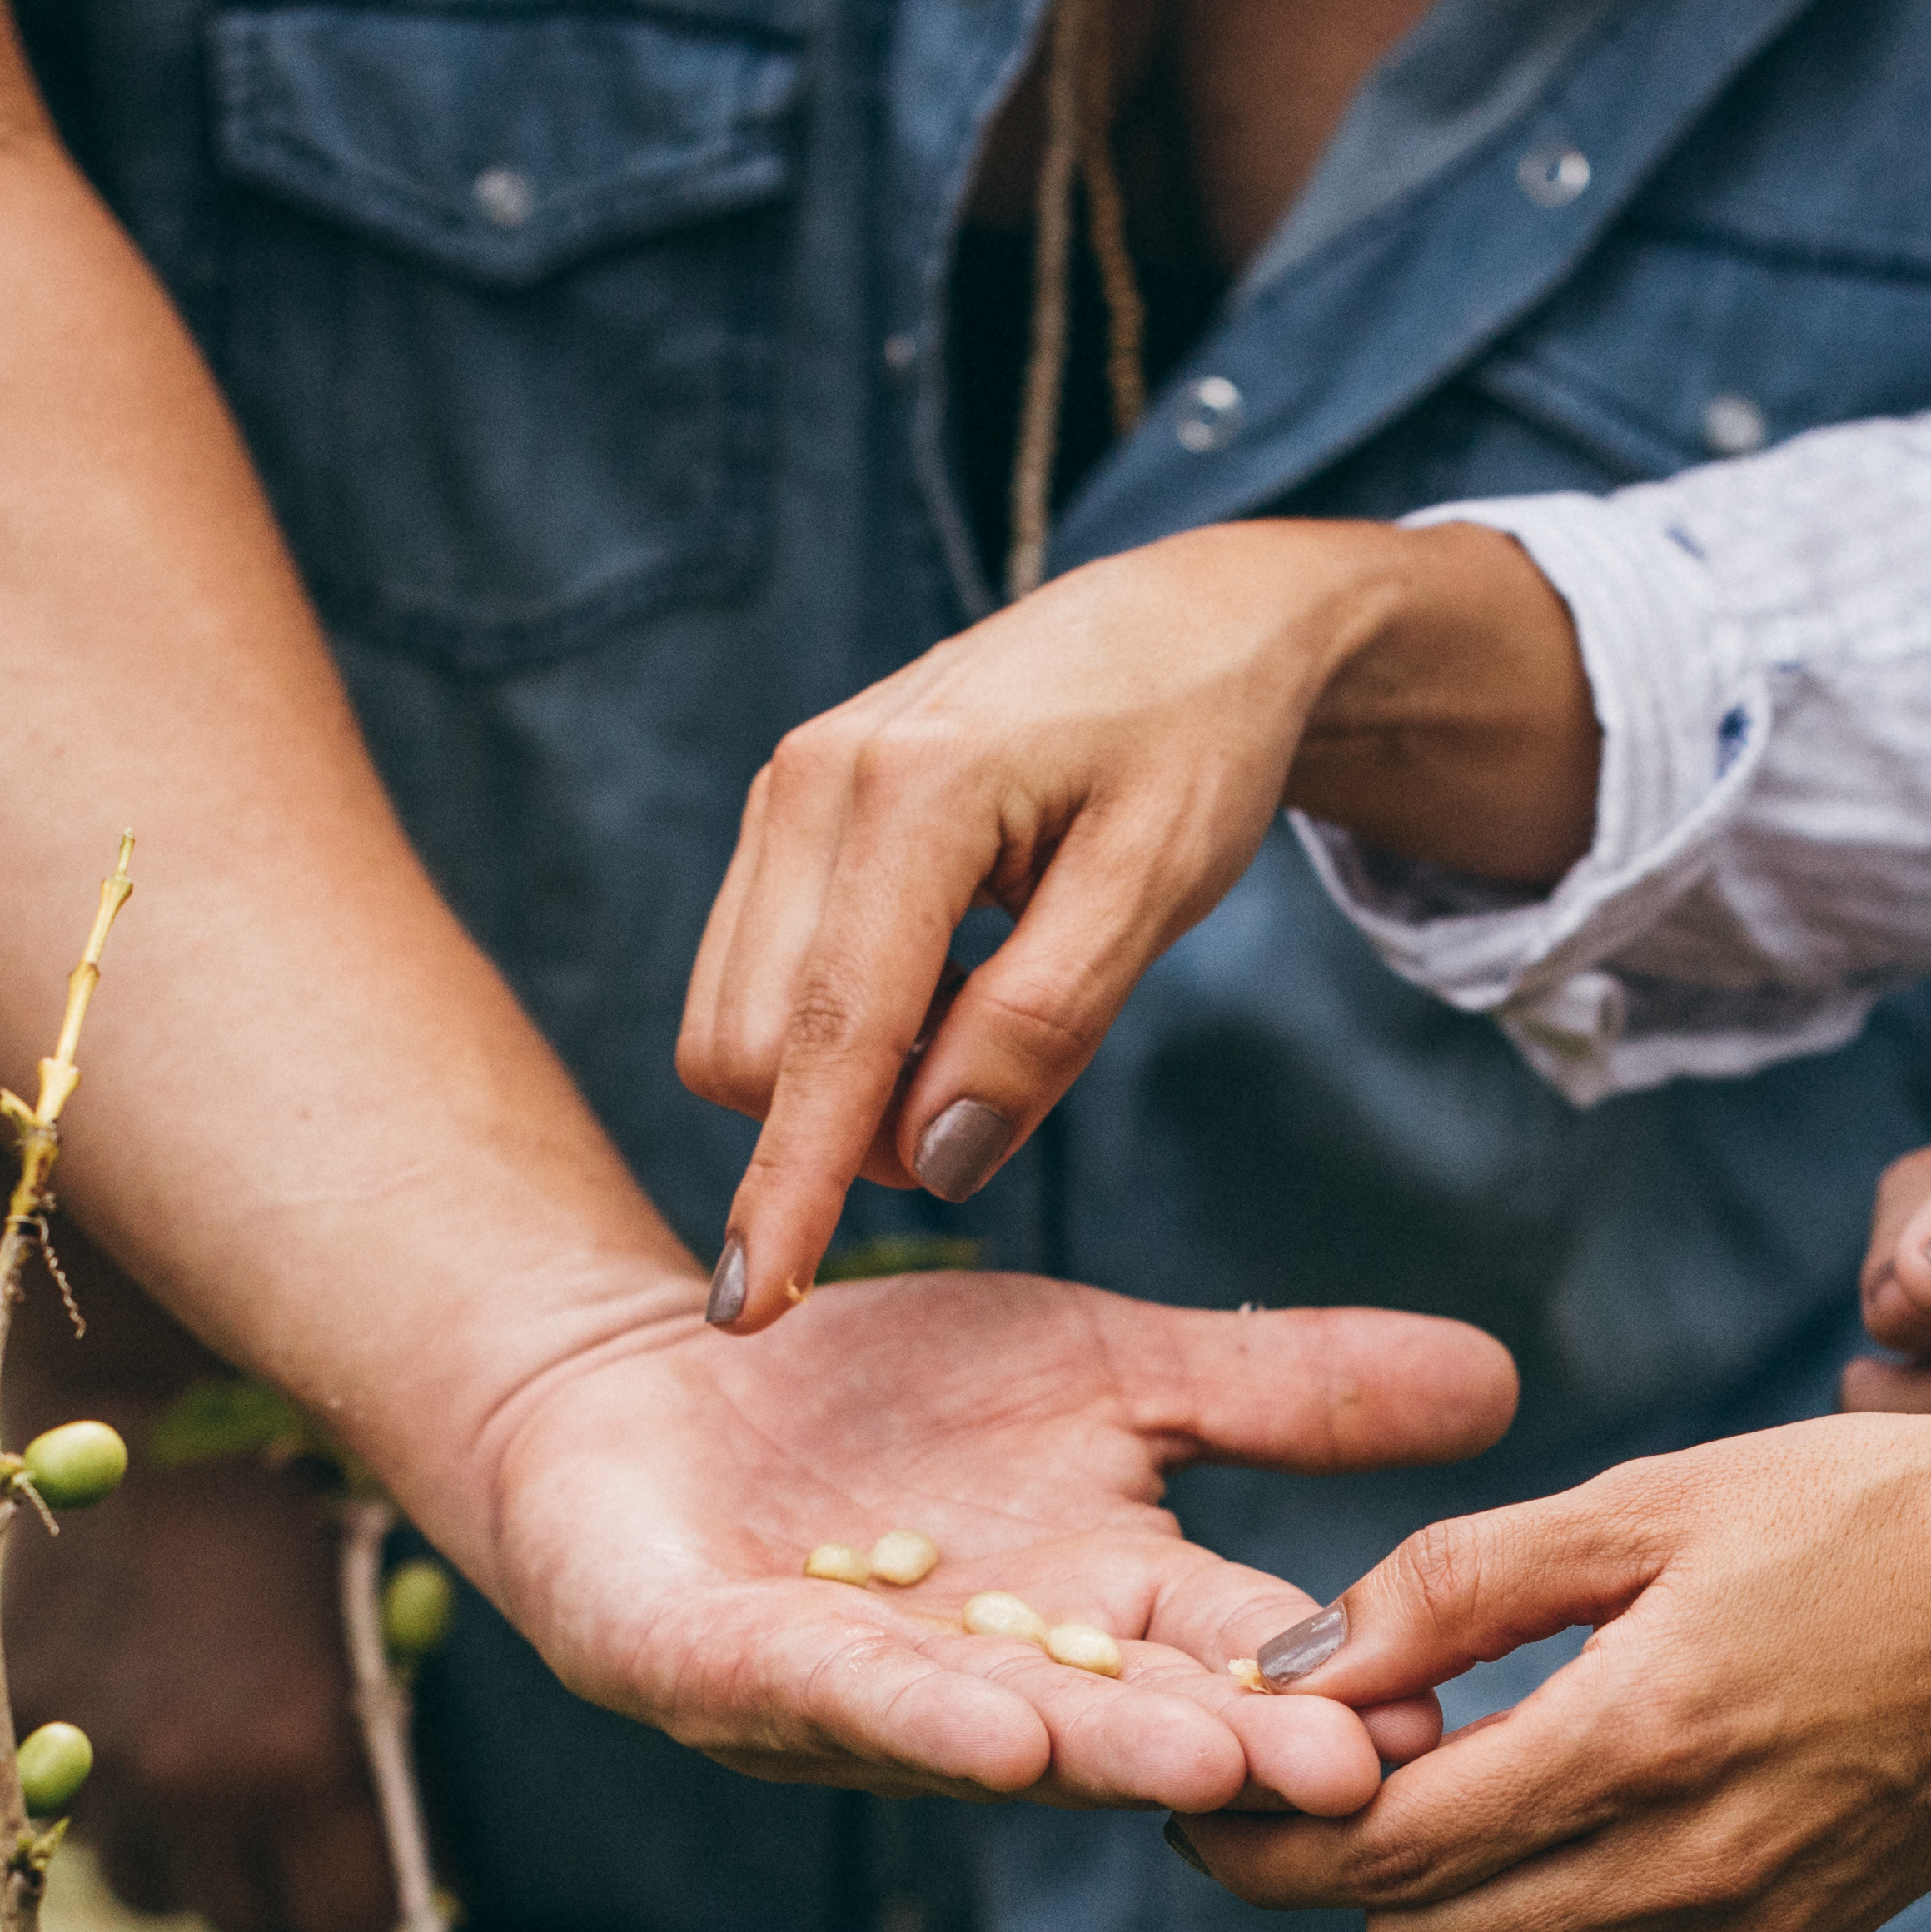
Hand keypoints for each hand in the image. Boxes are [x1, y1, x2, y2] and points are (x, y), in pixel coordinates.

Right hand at [0, 1449, 395, 1931]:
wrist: (136, 1390)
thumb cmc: (292, 1497)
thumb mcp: (366, 1631)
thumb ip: (368, 1756)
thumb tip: (401, 1867)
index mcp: (303, 1761)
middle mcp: (197, 1784)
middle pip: (249, 1923)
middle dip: (284, 1897)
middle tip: (306, 1848)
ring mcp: (94, 1762)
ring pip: (156, 1893)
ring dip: (195, 1866)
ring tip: (221, 1796)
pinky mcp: (18, 1725)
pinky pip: (74, 1828)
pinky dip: (116, 1814)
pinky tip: (145, 1746)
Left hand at [458, 1267, 1519, 1815]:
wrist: (645, 1379)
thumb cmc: (888, 1389)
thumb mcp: (1113, 1366)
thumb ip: (1283, 1387)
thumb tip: (1501, 1382)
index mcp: (1108, 1615)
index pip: (1244, 1661)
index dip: (1336, 1693)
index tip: (1453, 1718)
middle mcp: (1005, 1679)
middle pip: (1141, 1727)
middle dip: (1246, 1756)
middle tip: (1367, 1784)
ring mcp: (866, 1689)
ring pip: (1005, 1734)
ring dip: (1107, 1762)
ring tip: (1214, 1776)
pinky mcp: (726, 1668)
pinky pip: (833, 1698)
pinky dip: (917, 1720)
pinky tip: (1001, 1739)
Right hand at [679, 519, 1594, 1331]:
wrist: (1183, 620)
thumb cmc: (1194, 747)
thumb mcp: (1159, 886)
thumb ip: (1045, 1025)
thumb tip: (930, 1161)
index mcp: (912, 792)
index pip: (826, 1035)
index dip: (787, 1187)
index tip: (747, 1311)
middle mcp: (811, 782)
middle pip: (753, 1051)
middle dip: (850, 1127)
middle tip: (999, 1085)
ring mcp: (782, 794)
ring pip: (736, 1026)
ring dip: (844, 1080)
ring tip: (981, 1014)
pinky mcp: (780, 814)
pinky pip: (756, 981)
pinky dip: (840, 1029)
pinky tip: (943, 981)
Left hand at [1182, 1404, 1930, 1931]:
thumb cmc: (1870, 1512)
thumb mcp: (1654, 1501)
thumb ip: (1461, 1584)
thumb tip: (1297, 1657)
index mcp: (1638, 1739)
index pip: (1374, 1851)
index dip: (1264, 1822)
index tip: (1232, 1756)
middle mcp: (1686, 1870)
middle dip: (1335, 1863)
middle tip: (1346, 1756)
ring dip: (1431, 1916)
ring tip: (1457, 1792)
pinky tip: (1553, 1830)